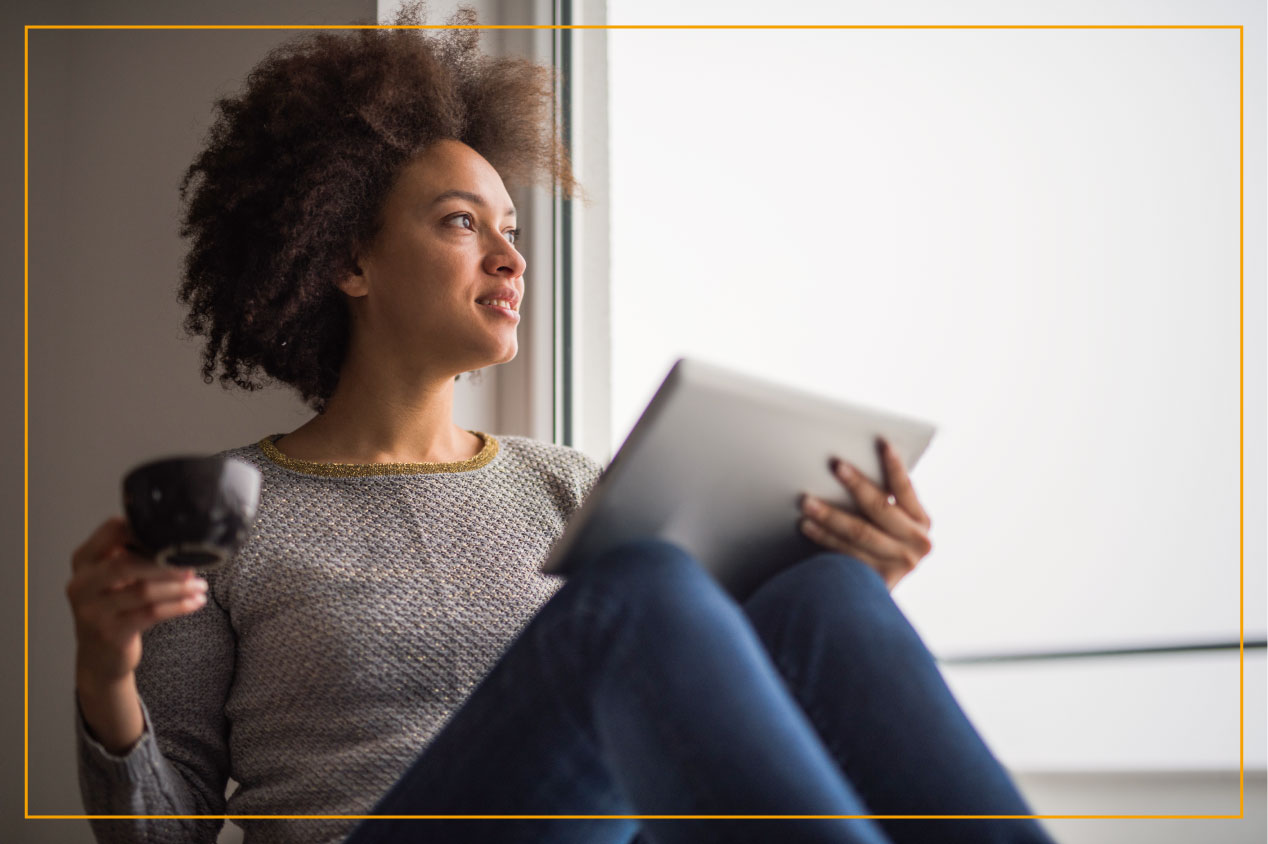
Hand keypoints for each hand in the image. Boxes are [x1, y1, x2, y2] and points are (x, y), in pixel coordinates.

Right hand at [66, 516, 208, 687]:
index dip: (144, 529)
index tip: (174, 534)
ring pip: (143, 591)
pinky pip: (151, 614)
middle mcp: (81, 584)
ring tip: (200, 585)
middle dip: (165, 563)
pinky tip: (196, 602)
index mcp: (83, 561)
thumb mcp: (112, 578)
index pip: (111, 531)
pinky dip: (178, 606)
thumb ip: (131, 554)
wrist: (100, 658)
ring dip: (179, 587)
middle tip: (192, 564)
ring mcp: (93, 611)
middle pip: (125, 564)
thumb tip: (178, 534)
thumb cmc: (114, 608)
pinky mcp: (110, 633)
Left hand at [798, 436, 932, 590]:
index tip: (882, 442)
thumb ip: (882, 503)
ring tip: (807, 501)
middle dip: (856, 484)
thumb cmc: (879, 546)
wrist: (873, 598)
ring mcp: (899, 564)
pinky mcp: (878, 581)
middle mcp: (917, 543)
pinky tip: (808, 526)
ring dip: (830, 514)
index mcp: (921, 521)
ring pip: (859, 531)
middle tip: (835, 465)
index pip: (905, 488)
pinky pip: (845, 553)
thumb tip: (846, 468)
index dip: (894, 465)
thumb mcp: (892, 525)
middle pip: (880, 508)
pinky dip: (824, 538)